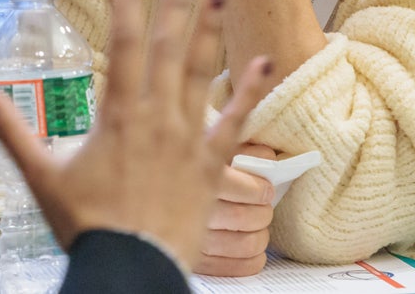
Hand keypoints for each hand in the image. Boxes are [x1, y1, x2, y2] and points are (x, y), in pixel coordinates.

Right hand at [0, 0, 271, 269]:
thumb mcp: (39, 175)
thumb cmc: (87, 225)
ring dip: (210, 31)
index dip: (126, 4)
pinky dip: (252, 91)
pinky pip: (236, 121)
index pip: (123, 45)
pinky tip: (265, 62)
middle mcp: (156, 117)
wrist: (131, 268)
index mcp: (117, 115)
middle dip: (174, 5)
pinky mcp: (212, 163)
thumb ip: (9, 129)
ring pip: (202, 73)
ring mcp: (188, 137)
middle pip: (167, 48)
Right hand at [195, 142, 276, 275]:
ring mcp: (194, 239)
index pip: (249, 190)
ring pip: (247, 244)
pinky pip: (237, 266)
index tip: (264, 189)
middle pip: (248, 217)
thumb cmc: (184, 170)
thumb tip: (269, 158)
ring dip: (260, 235)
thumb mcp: (210, 147)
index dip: (261, 190)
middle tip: (261, 206)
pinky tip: (252, 248)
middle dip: (263, 212)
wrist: (145, 196)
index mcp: (199, 177)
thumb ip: (240, 150)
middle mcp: (193, 210)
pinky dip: (253, 259)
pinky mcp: (197, 262)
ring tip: (256, 225)